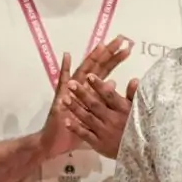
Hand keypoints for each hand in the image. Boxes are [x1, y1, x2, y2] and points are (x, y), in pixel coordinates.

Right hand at [40, 38, 132, 156]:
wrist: (54, 142)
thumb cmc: (74, 129)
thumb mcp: (94, 114)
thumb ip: (102, 99)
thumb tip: (114, 84)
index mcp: (89, 90)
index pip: (104, 71)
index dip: (114, 60)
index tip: (126, 48)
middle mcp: (80, 87)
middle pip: (96, 66)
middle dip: (108, 53)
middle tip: (121, 39)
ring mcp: (69, 91)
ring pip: (83, 70)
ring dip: (92, 57)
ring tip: (101, 45)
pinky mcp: (60, 98)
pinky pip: (62, 81)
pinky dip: (64, 69)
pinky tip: (67, 56)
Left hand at [59, 72, 135, 157]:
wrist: (141, 152)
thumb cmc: (138, 128)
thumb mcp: (139, 110)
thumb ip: (134, 95)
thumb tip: (134, 79)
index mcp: (122, 110)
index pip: (109, 95)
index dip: (99, 85)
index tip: (89, 76)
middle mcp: (112, 120)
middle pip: (95, 105)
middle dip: (82, 94)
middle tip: (71, 83)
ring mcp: (104, 132)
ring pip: (88, 118)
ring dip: (75, 108)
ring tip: (64, 98)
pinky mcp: (99, 144)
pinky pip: (86, 135)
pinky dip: (76, 128)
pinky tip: (66, 121)